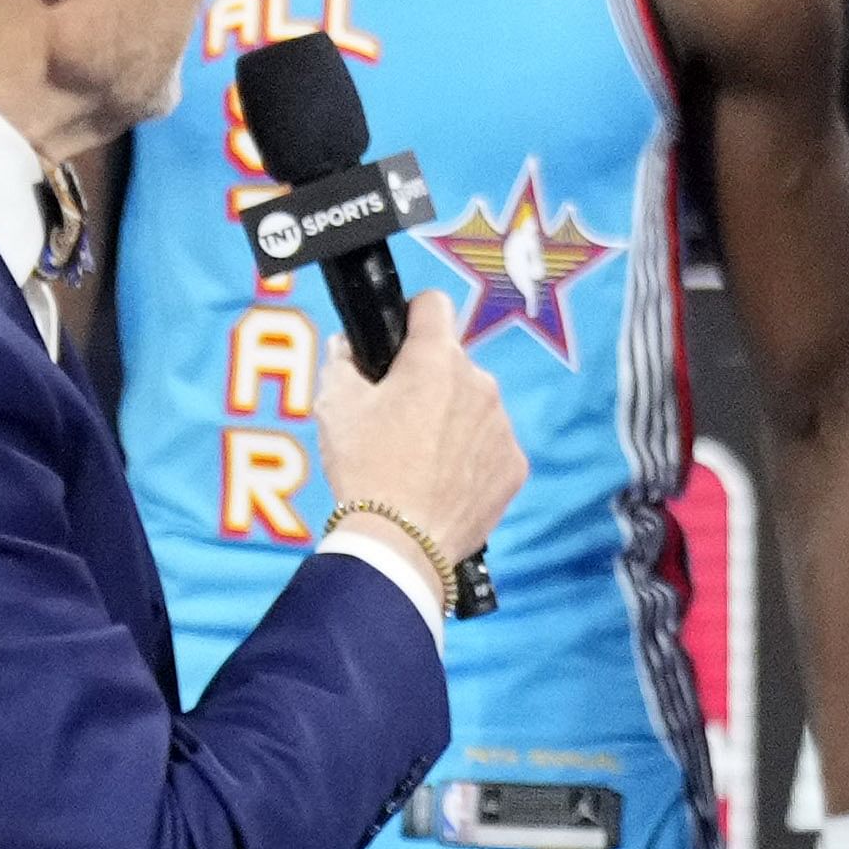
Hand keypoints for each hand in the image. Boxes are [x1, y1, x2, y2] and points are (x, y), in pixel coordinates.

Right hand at [319, 303, 530, 586]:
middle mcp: (480, 383)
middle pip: (453, 364)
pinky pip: (490, 448)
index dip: (412, 317)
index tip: (399, 340)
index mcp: (436, 360)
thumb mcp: (334, 406)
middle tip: (396, 419)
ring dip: (452, 420)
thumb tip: (347, 347)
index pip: (433, 305)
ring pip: (475, 407)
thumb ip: (341, 362)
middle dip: (428, 381)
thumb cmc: (364, 469)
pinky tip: (441, 483)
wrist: (399, 543)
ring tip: (417, 459)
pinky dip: (470, 458)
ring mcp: (501, 426)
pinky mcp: (514, 466)